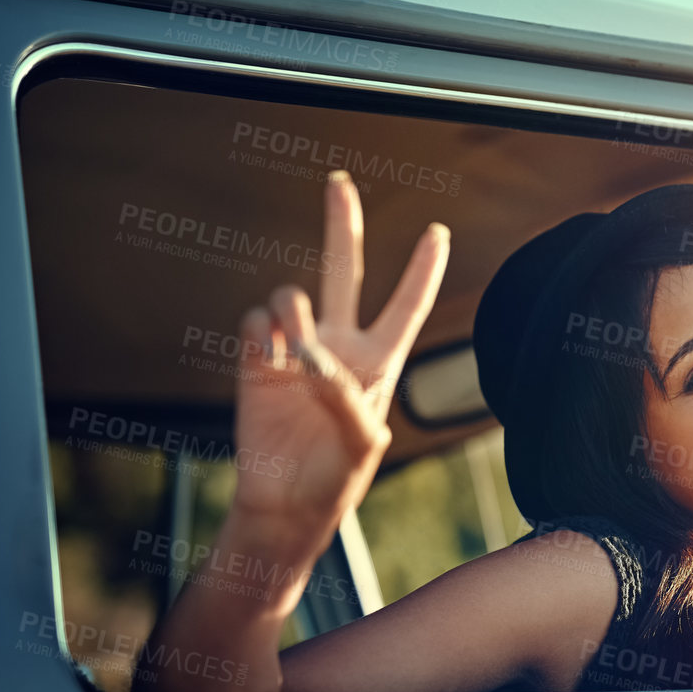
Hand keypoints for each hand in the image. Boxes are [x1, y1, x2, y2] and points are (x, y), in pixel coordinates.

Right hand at [229, 170, 448, 552]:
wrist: (283, 508)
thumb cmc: (335, 481)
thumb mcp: (362, 442)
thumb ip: (344, 395)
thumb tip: (309, 357)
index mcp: (377, 363)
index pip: (406, 306)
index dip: (422, 270)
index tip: (437, 232)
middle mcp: (336, 347)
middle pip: (344, 272)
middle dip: (341, 227)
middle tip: (339, 183)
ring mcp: (294, 351)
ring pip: (291, 296)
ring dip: (292, 310)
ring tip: (294, 345)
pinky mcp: (255, 364)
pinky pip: (255, 324)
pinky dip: (262, 333)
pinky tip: (269, 357)